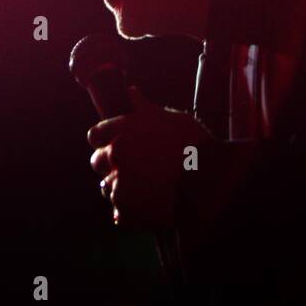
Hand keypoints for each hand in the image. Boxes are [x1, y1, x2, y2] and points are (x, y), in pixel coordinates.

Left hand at [88, 87, 212, 227]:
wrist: (210, 179)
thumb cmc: (195, 144)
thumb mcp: (172, 118)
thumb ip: (146, 109)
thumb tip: (131, 92)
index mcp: (123, 129)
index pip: (95, 135)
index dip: (104, 140)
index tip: (114, 144)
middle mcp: (116, 154)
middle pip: (97, 161)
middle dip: (111, 164)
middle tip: (133, 167)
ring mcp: (120, 182)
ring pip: (107, 187)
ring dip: (120, 188)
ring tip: (143, 189)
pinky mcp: (127, 209)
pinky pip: (119, 212)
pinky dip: (129, 212)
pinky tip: (145, 207)